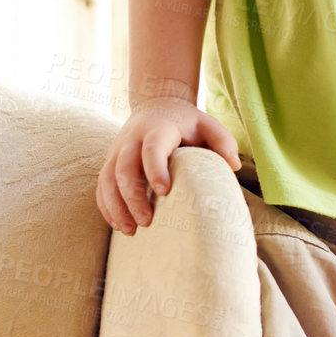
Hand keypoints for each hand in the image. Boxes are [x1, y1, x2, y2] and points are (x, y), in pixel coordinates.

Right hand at [95, 97, 241, 235]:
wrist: (156, 105)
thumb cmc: (186, 122)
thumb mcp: (207, 124)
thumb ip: (223, 141)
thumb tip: (233, 166)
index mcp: (157, 129)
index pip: (152, 148)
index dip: (155, 169)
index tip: (165, 192)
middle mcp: (132, 139)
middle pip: (125, 167)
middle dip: (133, 196)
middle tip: (147, 222)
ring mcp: (117, 150)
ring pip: (108, 178)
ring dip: (116, 206)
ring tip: (130, 231)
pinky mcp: (110, 161)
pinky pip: (102, 185)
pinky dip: (107, 206)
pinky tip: (118, 225)